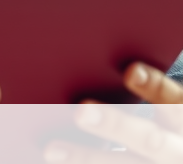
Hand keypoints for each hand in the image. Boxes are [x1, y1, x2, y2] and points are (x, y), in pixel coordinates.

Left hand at [44, 63, 182, 162]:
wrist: (175, 156)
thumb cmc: (167, 128)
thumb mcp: (168, 109)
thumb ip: (148, 92)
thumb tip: (113, 68)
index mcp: (182, 120)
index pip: (174, 102)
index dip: (155, 87)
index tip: (130, 71)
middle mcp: (176, 150)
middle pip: (149, 140)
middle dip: (115, 125)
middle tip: (80, 112)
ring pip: (124, 163)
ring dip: (86, 157)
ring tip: (52, 149)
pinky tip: (60, 161)